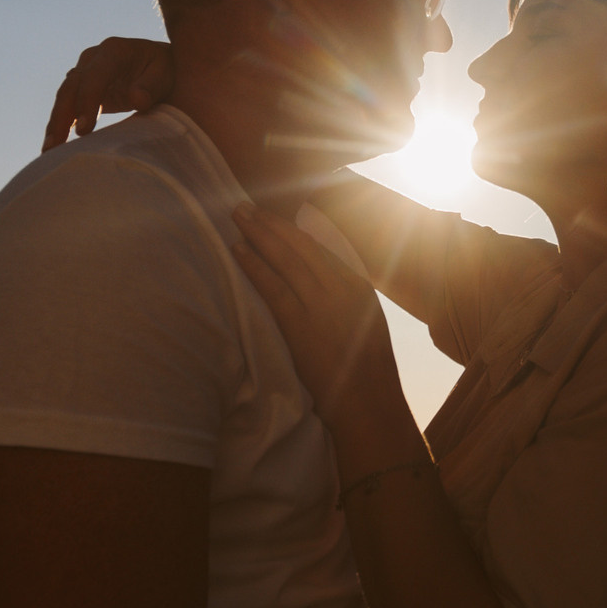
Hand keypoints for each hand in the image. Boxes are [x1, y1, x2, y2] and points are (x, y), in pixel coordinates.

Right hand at [43, 37, 175, 151]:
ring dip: (55, 123)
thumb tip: (136, 99)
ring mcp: (84, 71)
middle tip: (56, 146)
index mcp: (114, 51)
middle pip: (72, 87)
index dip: (87, 102)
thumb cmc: (165, 69)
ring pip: (64, 97)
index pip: (94, 76)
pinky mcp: (82, 88)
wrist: (159, 65)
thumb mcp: (164, 75)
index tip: (84, 130)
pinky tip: (53, 146)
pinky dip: (60, 124)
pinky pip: (67, 105)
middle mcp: (93, 58)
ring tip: (49, 150)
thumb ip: (150, 87)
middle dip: (62, 116)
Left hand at [231, 203, 407, 444]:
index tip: (274, 217)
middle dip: (272, 223)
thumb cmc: (367, 371)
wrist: (369, 401)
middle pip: (300, 245)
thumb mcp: (365, 322)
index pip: (321, 247)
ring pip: (285, 257)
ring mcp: (321, 302)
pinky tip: (237, 249)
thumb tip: (322, 286)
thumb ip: (345, 299)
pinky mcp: (301, 322)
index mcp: (357, 285)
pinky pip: (272, 285)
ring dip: (258, 234)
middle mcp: (340, 286)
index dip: (293, 230)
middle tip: (247, 207)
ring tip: (238, 216)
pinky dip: (253, 264)